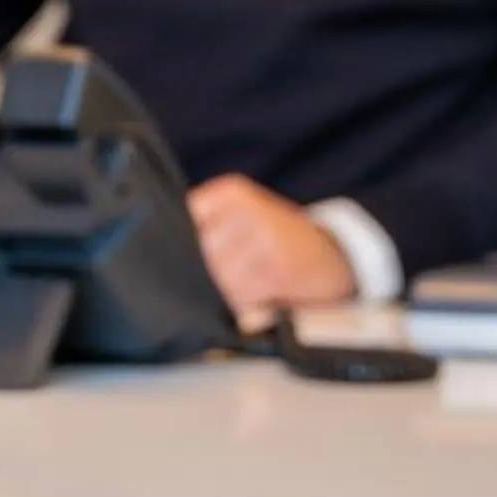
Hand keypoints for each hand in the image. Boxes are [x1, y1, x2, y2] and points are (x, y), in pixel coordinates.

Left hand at [187, 174, 353, 316]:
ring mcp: (264, 237)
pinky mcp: (278, 268)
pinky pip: (242, 296)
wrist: (335, 257)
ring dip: (229, 293)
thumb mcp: (242, 217)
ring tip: (251, 287)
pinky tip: (264, 296)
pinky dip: (248, 306)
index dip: (183, 245)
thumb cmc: (278, 242)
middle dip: (207, 274)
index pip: (186, 218)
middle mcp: (246, 208)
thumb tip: (161, 254)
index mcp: (231, 191)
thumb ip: (205, 227)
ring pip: (218, 277)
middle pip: (199, 253)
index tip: (192, 258)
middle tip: (233, 277)